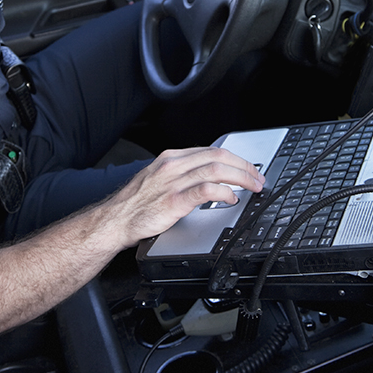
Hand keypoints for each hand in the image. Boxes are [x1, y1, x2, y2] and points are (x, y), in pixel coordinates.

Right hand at [100, 146, 263, 246]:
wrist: (114, 221)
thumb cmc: (135, 204)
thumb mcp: (159, 179)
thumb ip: (182, 175)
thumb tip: (209, 178)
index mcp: (171, 158)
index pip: (211, 151)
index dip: (235, 159)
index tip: (248, 168)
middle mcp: (173, 165)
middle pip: (218, 156)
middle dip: (244, 166)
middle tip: (258, 177)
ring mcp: (172, 182)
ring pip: (216, 170)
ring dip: (241, 177)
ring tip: (253, 187)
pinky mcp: (173, 201)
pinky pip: (205, 191)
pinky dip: (224, 192)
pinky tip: (231, 198)